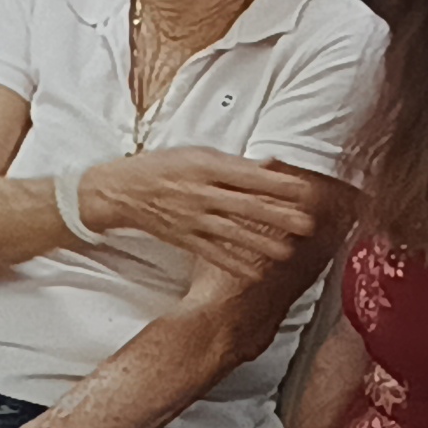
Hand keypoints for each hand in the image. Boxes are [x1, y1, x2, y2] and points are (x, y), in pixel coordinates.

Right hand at [79, 150, 332, 276]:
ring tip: (287, 252)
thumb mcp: (198, 155)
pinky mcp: (185, 239)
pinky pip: (213, 254)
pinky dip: (234, 264)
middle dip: (278, 216)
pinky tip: (254, 273)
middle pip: (246, 206)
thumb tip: (271, 165)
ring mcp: (193, 219)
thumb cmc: (163, 167)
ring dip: (261, 244)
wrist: (121, 191)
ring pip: (233, 233)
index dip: (278, 184)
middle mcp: (202, 194)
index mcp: (207, 168)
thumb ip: (235, 163)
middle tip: (306, 224)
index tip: (304, 191)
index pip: (249, 177)